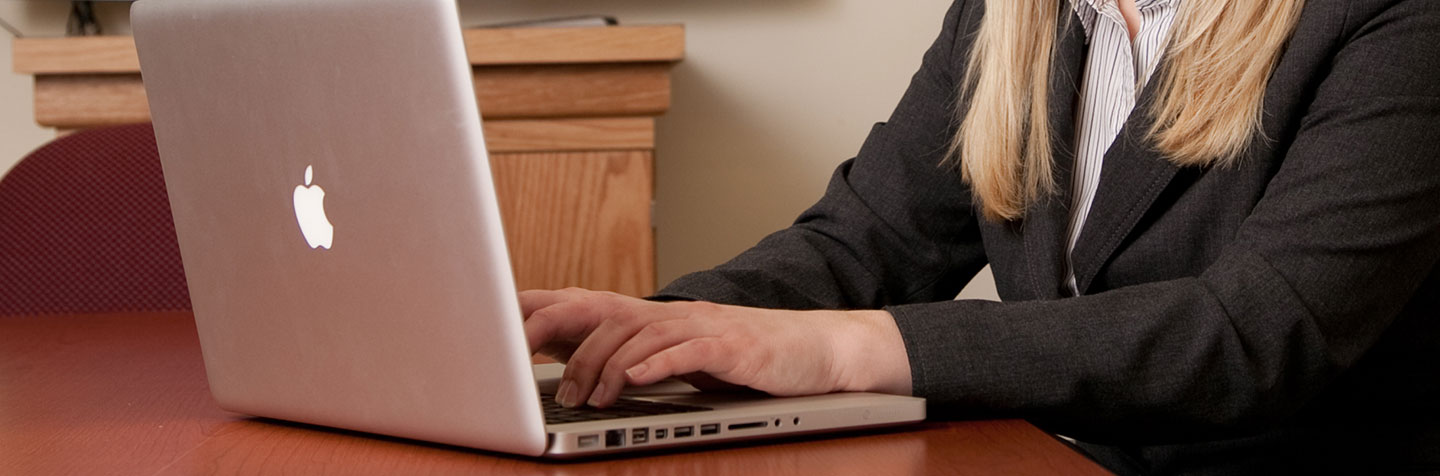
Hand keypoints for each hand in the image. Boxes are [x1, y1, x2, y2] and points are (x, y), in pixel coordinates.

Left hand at [521, 288, 912, 407]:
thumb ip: (642, 359)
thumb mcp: (686, 358)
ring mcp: (704, 326)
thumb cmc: (750, 359)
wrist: (817, 351)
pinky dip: (655, 365)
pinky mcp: (731, 346)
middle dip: (561, 340)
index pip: (590, 306)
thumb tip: (585, 373)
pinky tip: (633, 381)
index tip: (502, 331)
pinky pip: (685, 351)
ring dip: (604, 368)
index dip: (545, 311)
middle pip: (604, 315)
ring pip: (638, 335)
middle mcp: (675, 313)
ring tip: (583, 399)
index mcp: (658, 316)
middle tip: (529, 371)